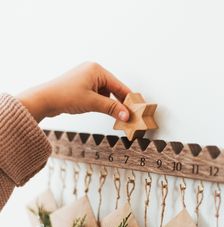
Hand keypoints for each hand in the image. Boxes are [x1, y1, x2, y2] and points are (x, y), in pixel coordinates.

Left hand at [16, 62, 130, 122]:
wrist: (43, 99)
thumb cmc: (64, 96)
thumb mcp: (92, 102)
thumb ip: (111, 108)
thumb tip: (126, 115)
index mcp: (96, 70)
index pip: (118, 85)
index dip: (128, 98)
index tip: (136, 107)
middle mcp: (92, 70)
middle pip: (112, 88)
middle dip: (118, 101)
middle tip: (126, 113)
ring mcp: (86, 77)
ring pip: (104, 92)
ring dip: (107, 102)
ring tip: (110, 112)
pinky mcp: (81, 84)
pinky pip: (96, 93)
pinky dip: (99, 101)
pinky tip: (97, 107)